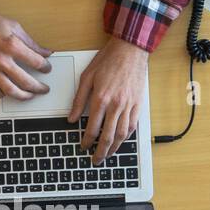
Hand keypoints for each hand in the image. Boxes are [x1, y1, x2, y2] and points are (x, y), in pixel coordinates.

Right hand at [0, 0, 52, 99]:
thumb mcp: (14, 26)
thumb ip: (31, 42)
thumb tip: (45, 52)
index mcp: (11, 45)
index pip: (36, 62)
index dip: (45, 67)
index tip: (47, 68)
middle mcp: (1, 59)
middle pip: (26, 81)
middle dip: (39, 88)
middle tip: (44, 89)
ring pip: (10, 90)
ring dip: (23, 96)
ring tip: (30, 96)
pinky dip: (1, 95)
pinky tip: (7, 93)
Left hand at [68, 36, 148, 163]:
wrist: (130, 50)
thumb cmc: (109, 60)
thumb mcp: (87, 77)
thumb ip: (78, 100)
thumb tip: (72, 118)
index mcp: (101, 98)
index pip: (92, 128)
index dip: (87, 141)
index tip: (83, 146)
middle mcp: (116, 104)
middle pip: (108, 136)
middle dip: (101, 151)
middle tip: (96, 160)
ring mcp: (129, 105)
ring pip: (122, 134)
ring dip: (115, 148)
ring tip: (108, 155)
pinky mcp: (138, 104)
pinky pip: (133, 125)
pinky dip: (126, 137)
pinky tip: (121, 141)